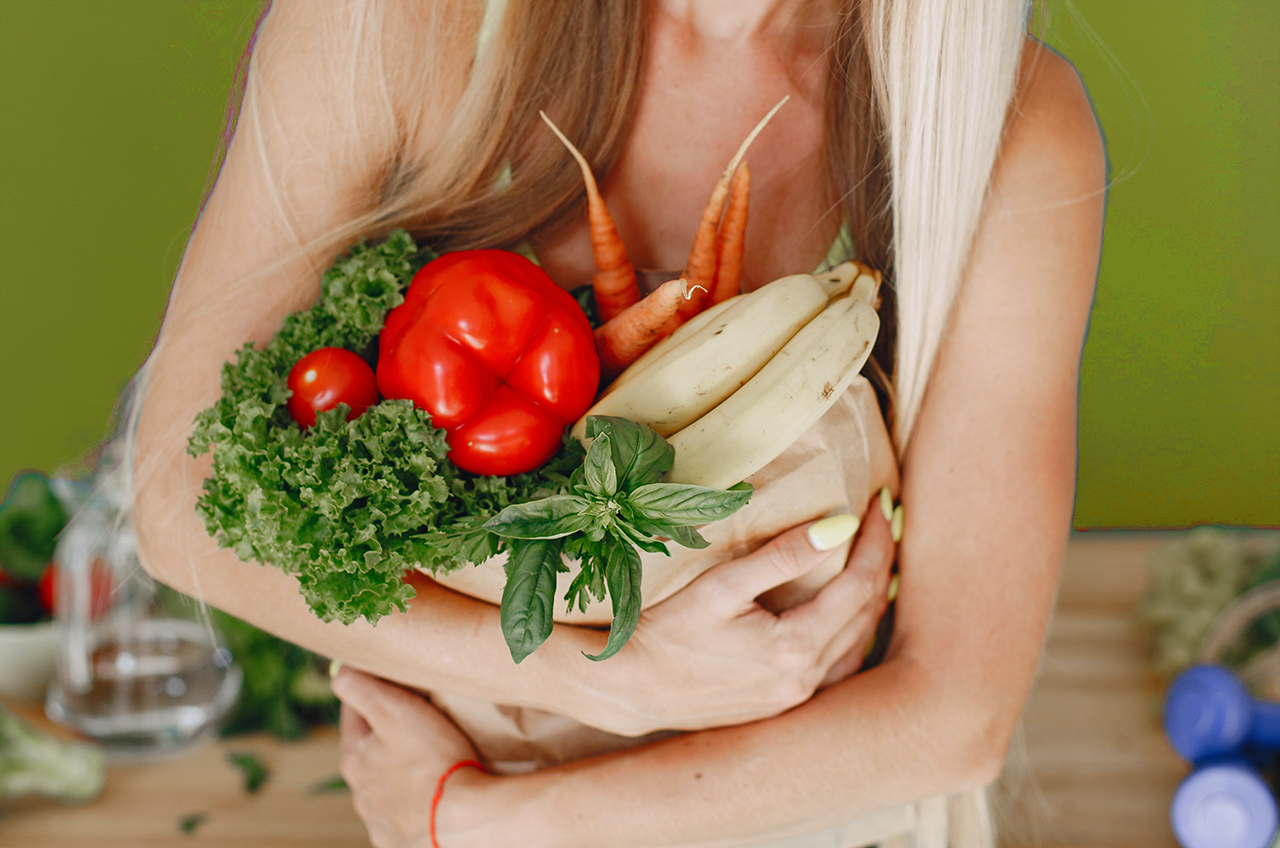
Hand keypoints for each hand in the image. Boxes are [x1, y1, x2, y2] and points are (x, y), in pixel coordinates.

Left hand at [334, 667, 492, 847]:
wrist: (466, 821)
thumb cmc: (434, 760)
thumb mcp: (395, 709)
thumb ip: (361, 687)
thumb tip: (339, 671)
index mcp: (353, 759)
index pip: (352, 713)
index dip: (372, 692)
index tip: (394, 682)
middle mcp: (360, 794)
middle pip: (368, 751)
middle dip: (387, 735)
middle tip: (420, 722)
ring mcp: (379, 821)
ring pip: (384, 784)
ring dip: (399, 770)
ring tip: (432, 760)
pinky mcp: (401, 841)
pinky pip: (403, 814)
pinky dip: (414, 802)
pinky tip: (434, 794)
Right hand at [585, 496, 895, 735]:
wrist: (632, 688)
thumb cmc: (667, 631)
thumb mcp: (721, 585)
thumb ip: (782, 556)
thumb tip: (839, 527)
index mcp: (796, 648)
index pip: (860, 584)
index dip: (875, 540)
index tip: (879, 503)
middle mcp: (807, 680)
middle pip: (868, 612)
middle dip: (882, 562)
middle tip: (885, 521)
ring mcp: (798, 698)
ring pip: (860, 643)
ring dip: (873, 597)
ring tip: (875, 557)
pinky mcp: (785, 706)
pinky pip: (840, 666)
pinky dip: (854, 631)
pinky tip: (849, 611)